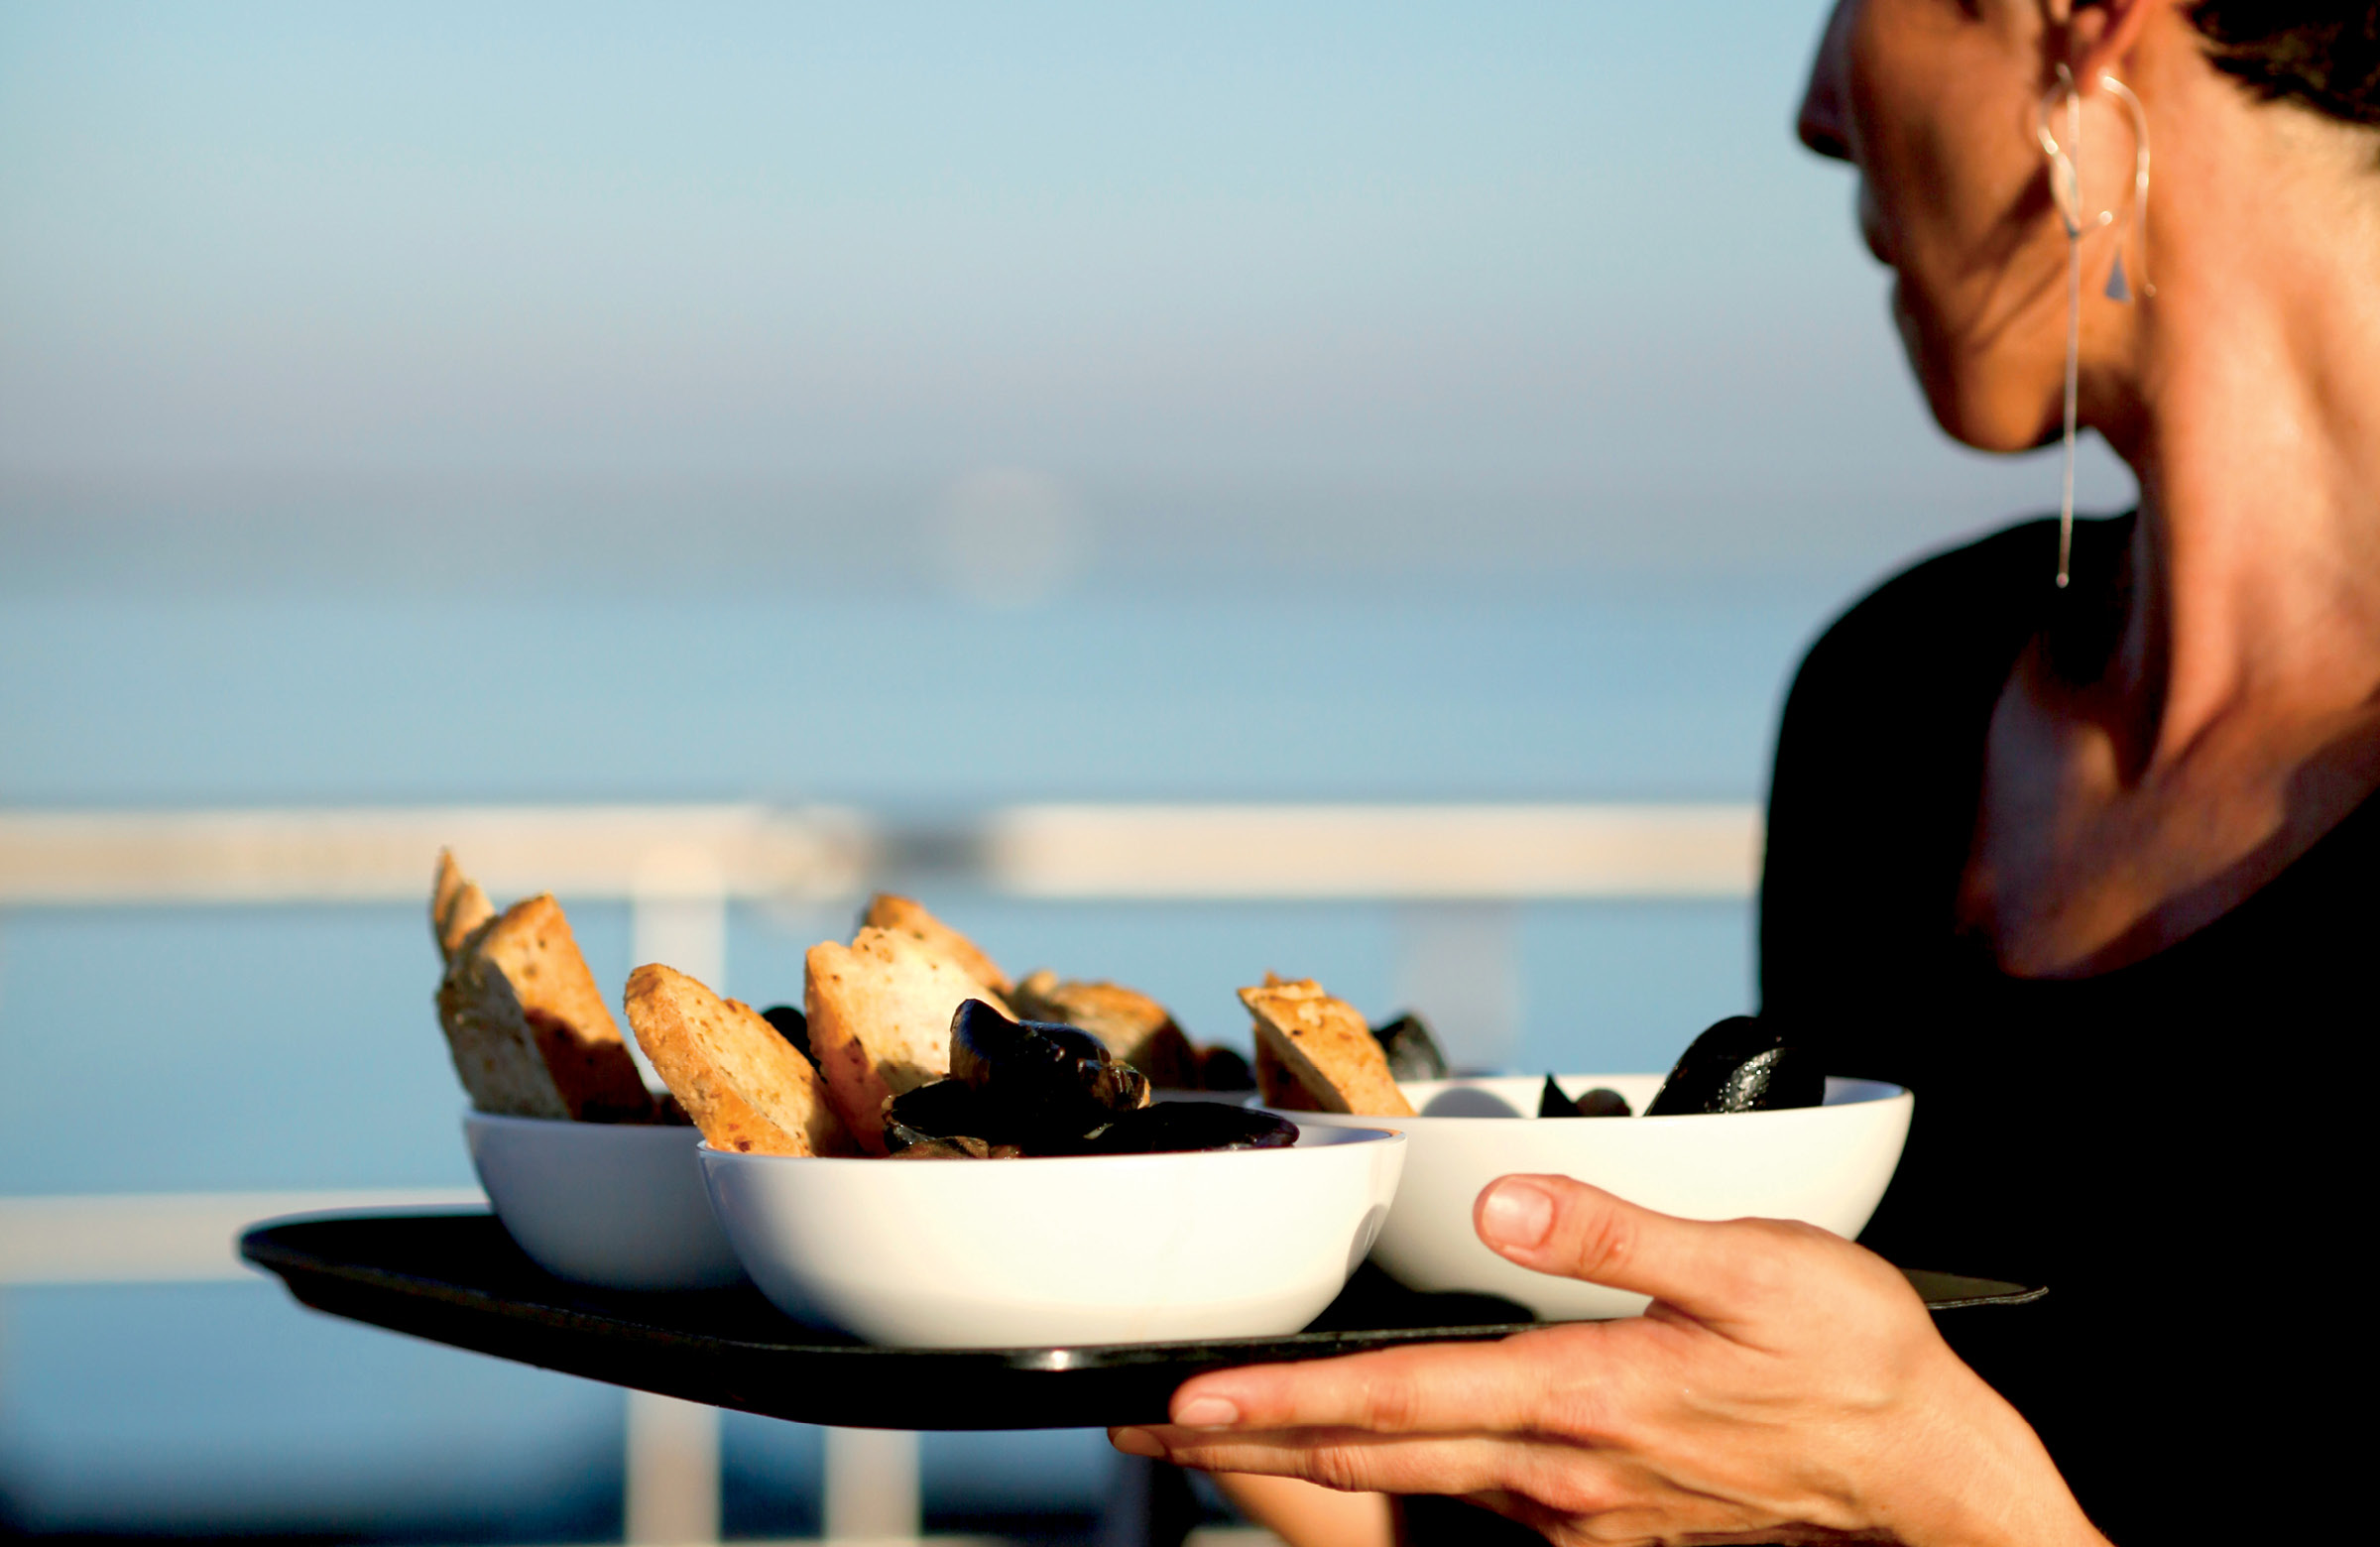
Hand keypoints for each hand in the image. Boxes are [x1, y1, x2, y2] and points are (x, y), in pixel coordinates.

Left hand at [1111, 1175, 2104, 1546]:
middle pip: (1370, 1454)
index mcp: (1579, 1399)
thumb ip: (1618, 1233)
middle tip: (1150, 1424)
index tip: (1186, 1398)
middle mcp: (1558, 1469)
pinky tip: (1362, 1444)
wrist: (1922, 1475)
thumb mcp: (1752, 1268)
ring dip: (1305, 1455)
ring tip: (1219, 1431)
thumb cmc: (1850, 1365)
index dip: (1278, 1401)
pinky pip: (1467, 1493)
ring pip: (1409, 1479)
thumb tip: (1509, 1204)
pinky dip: (1390, 1467)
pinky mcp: (1599, 1515)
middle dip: (1249, 1443)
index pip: (1394, 1401)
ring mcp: (1574, 1505)